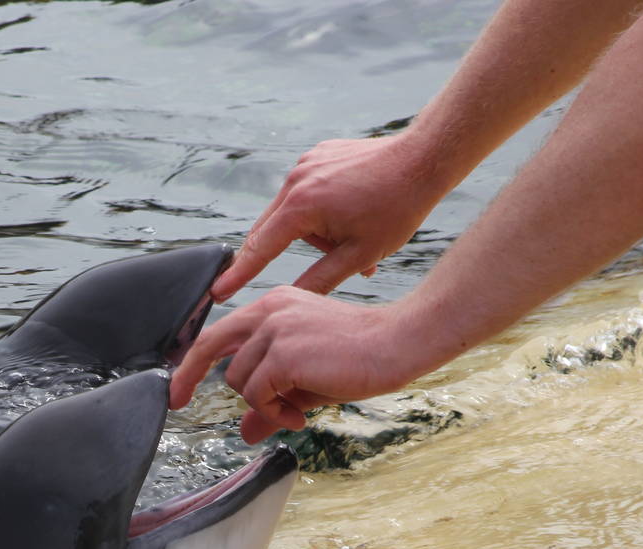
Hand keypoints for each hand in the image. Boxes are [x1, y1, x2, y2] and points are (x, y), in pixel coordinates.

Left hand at [169, 288, 431, 444]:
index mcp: (273, 306)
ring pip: (238, 380)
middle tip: (178, 402)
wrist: (396, 344)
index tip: (178, 388)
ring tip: (294, 412)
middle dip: (186, 376)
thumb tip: (247, 433)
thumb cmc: (358, 359)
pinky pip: (258, 395)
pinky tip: (300, 416)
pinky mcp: (284, 353)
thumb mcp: (304, 383)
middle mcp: (269, 310)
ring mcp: (275, 329)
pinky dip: (274, 413)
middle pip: (209, 345)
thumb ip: (271, 402)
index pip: (219, 331)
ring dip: (262, 405)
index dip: (193, 360)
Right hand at [212, 133, 444, 301]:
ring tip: (358, 232)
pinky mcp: (317, 154)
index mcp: (301, 206)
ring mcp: (305, 163)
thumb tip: (289, 300)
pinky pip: (307, 190)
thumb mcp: (359, 255)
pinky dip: (322, 207)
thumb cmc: (397, 208)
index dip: (239, 276)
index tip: (218, 293)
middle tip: (337, 252)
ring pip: (293, 211)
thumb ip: (318, 280)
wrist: (424, 157)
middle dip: (298, 248)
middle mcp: (295, 181)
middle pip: (273, 229)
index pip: (260, 249)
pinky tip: (356, 207)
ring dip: (315, 229)